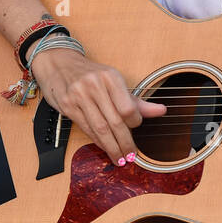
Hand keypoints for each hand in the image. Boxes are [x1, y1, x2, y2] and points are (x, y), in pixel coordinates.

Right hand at [29, 47, 165, 165]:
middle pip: (114, 122)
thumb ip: (136, 100)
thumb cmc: (92, 75)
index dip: (135, 122)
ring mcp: (79, 96)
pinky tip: (105, 148)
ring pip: (99, 129)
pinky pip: (86, 128)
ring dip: (111, 147)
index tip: (136, 127)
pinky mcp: (67, 106)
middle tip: (131, 156)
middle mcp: (94, 85)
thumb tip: (161, 111)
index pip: (127, 108)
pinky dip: (97, 141)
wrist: (60, 64)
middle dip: (125, 142)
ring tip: (120, 158)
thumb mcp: (114, 82)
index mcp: (111, 77)